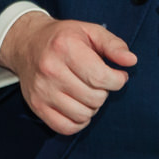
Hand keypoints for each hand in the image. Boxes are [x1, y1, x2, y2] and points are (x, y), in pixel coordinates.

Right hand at [0, 13, 136, 135]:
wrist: (27, 44)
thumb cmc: (64, 38)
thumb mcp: (90, 31)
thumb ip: (113, 45)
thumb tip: (131, 61)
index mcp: (65, 47)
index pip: (101, 77)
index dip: (117, 81)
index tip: (117, 76)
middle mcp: (50, 69)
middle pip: (94, 98)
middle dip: (103, 92)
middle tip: (97, 83)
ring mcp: (42, 90)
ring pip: (82, 115)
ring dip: (91, 107)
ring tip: (87, 93)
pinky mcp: (36, 105)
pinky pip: (65, 127)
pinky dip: (78, 122)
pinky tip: (78, 107)